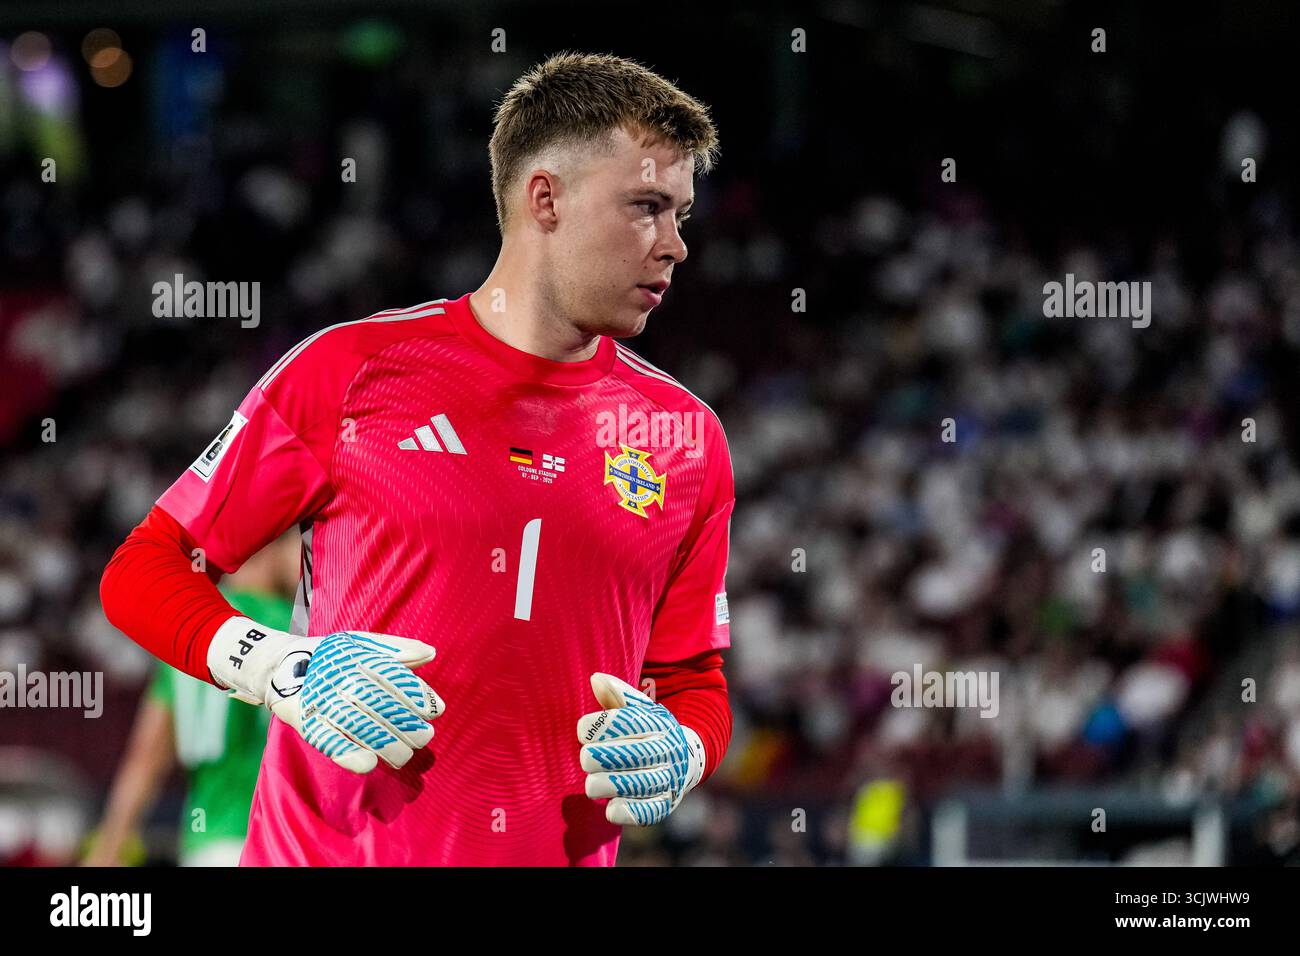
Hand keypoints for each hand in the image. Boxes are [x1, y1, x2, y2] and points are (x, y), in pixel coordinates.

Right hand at [209, 617, 443, 773]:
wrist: (280, 665)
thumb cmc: (332, 657)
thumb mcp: (361, 644)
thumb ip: (396, 650)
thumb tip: (431, 653)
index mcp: (355, 656)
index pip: (391, 676)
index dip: (416, 694)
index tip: (435, 711)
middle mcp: (338, 677)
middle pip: (377, 703)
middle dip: (405, 722)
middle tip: (424, 738)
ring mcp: (320, 699)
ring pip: (356, 724)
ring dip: (384, 743)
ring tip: (404, 757)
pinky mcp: (304, 721)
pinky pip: (326, 738)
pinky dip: (347, 753)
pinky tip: (368, 764)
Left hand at [576, 673, 704, 825]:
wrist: (685, 758)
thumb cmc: (648, 731)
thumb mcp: (638, 709)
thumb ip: (616, 694)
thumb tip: (595, 679)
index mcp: (660, 723)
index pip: (630, 722)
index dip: (602, 726)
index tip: (582, 730)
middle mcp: (669, 750)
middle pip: (634, 754)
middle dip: (602, 757)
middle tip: (585, 759)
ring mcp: (670, 778)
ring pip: (639, 784)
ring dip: (610, 785)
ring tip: (592, 784)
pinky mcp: (666, 804)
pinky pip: (648, 812)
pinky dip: (627, 811)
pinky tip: (610, 807)